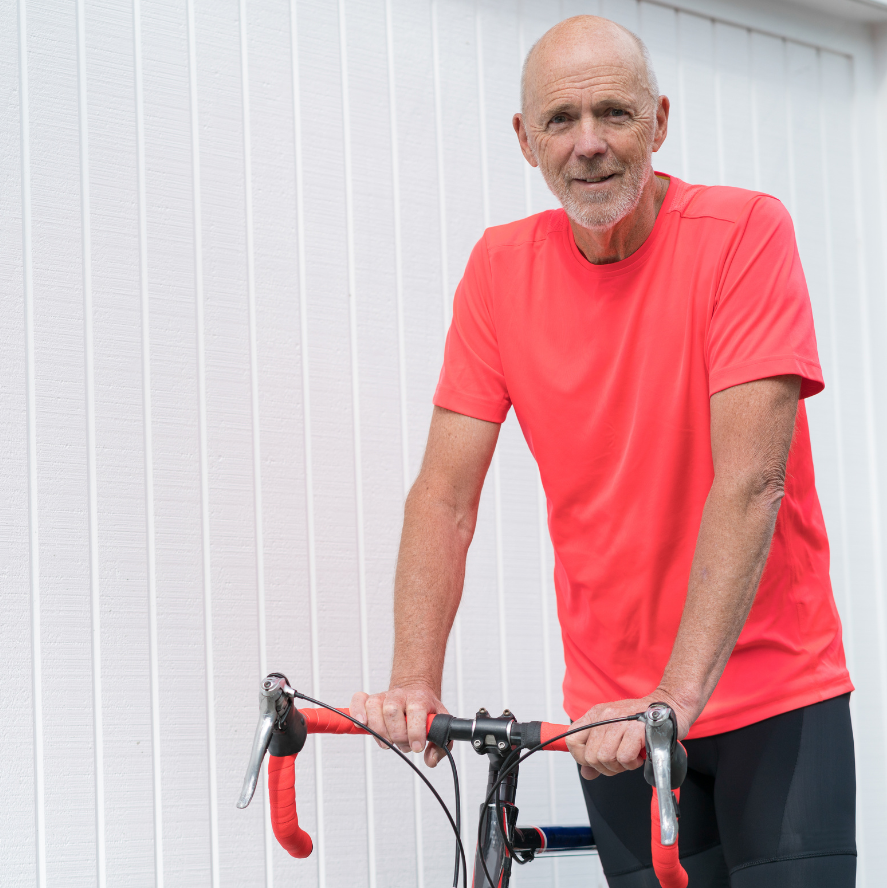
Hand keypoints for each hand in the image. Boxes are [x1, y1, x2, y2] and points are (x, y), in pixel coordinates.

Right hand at [350, 684, 449, 766]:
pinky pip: (359, 700)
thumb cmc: (426, 709)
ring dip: (379, 730)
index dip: (416, 732)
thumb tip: (430, 760)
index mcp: (419, 699)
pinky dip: (357, 711)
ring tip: (388, 742)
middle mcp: (400, 695)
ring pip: (374, 708)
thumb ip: (440, 743)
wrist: (416, 690)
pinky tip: (361, 723)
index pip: (416, 711)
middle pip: (392, 712)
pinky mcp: (371, 700)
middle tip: (403, 744)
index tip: (417, 747)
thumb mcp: (440, 723)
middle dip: (397, 735)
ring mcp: (384, 696)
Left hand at [566, 691, 691, 780]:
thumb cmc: (643, 721)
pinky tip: (640, 755)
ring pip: (605, 758)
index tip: (595, 762)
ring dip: (621, 765)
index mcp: (596, 715)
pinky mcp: (636, 729)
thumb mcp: (614, 732)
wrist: (670, 707)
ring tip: (631, 756)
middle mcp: (604, 716)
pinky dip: (633, 763)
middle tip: (620, 760)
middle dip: (605, 767)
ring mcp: (619, 721)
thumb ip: (597, 752)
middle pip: (589, 756)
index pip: (571, 739)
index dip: (581, 757)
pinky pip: (624, 758)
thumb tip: (586, 773)